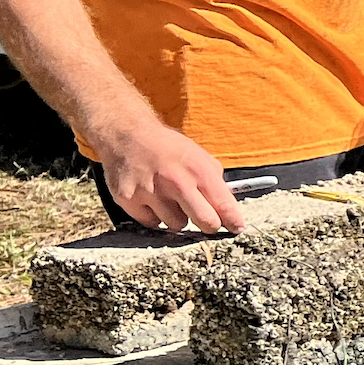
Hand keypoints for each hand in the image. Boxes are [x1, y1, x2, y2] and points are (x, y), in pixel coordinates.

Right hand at [95, 117, 243, 232]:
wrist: (127, 135)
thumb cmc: (167, 149)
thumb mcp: (198, 156)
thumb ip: (215, 182)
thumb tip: (230, 210)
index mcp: (198, 170)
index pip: (224, 204)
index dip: (233, 221)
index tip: (236, 228)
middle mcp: (175, 182)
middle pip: (205, 222)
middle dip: (209, 225)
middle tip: (206, 220)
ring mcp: (151, 192)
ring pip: (177, 225)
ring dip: (177, 217)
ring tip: (169, 198)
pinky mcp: (129, 200)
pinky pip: (153, 223)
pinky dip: (155, 216)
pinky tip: (152, 199)